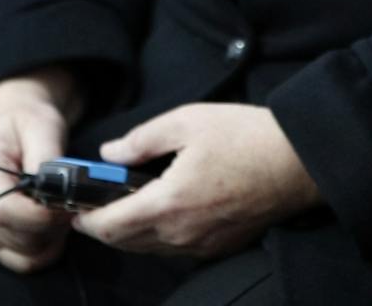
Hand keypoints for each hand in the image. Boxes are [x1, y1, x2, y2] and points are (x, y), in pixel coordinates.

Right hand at [0, 70, 82, 272]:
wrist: (10, 128)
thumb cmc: (26, 123)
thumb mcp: (41, 125)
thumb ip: (47, 157)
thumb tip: (55, 188)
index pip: (3, 211)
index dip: (41, 216)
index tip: (68, 205)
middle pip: (16, 236)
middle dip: (52, 225)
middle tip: (72, 203)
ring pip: (22, 251)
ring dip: (51, 236)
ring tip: (60, 208)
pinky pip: (19, 261)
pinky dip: (43, 251)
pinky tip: (53, 228)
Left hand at [73, 104, 319, 258]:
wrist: (298, 162)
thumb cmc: (247, 137)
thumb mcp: (187, 122)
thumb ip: (141, 140)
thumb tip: (110, 154)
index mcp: (168, 203)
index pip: (110, 226)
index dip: (85, 220)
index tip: (73, 208)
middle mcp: (181, 233)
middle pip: (125, 243)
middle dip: (103, 228)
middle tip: (93, 206)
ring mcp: (201, 245)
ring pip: (149, 249)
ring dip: (129, 233)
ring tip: (122, 207)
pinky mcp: (218, 247)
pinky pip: (175, 249)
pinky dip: (157, 237)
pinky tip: (160, 212)